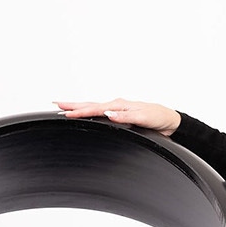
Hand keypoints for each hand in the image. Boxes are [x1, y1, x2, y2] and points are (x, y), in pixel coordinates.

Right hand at [53, 98, 182, 135]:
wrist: (170, 122)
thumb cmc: (159, 118)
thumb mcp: (144, 118)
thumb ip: (126, 116)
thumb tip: (109, 114)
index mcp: (120, 105)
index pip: (95, 109)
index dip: (80, 111)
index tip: (66, 113)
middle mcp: (116, 106)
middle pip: (90, 105)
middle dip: (73, 105)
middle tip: (56, 104)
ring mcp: (117, 110)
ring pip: (93, 108)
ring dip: (78, 107)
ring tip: (63, 107)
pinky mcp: (119, 116)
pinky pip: (99, 113)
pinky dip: (88, 112)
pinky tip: (83, 114)